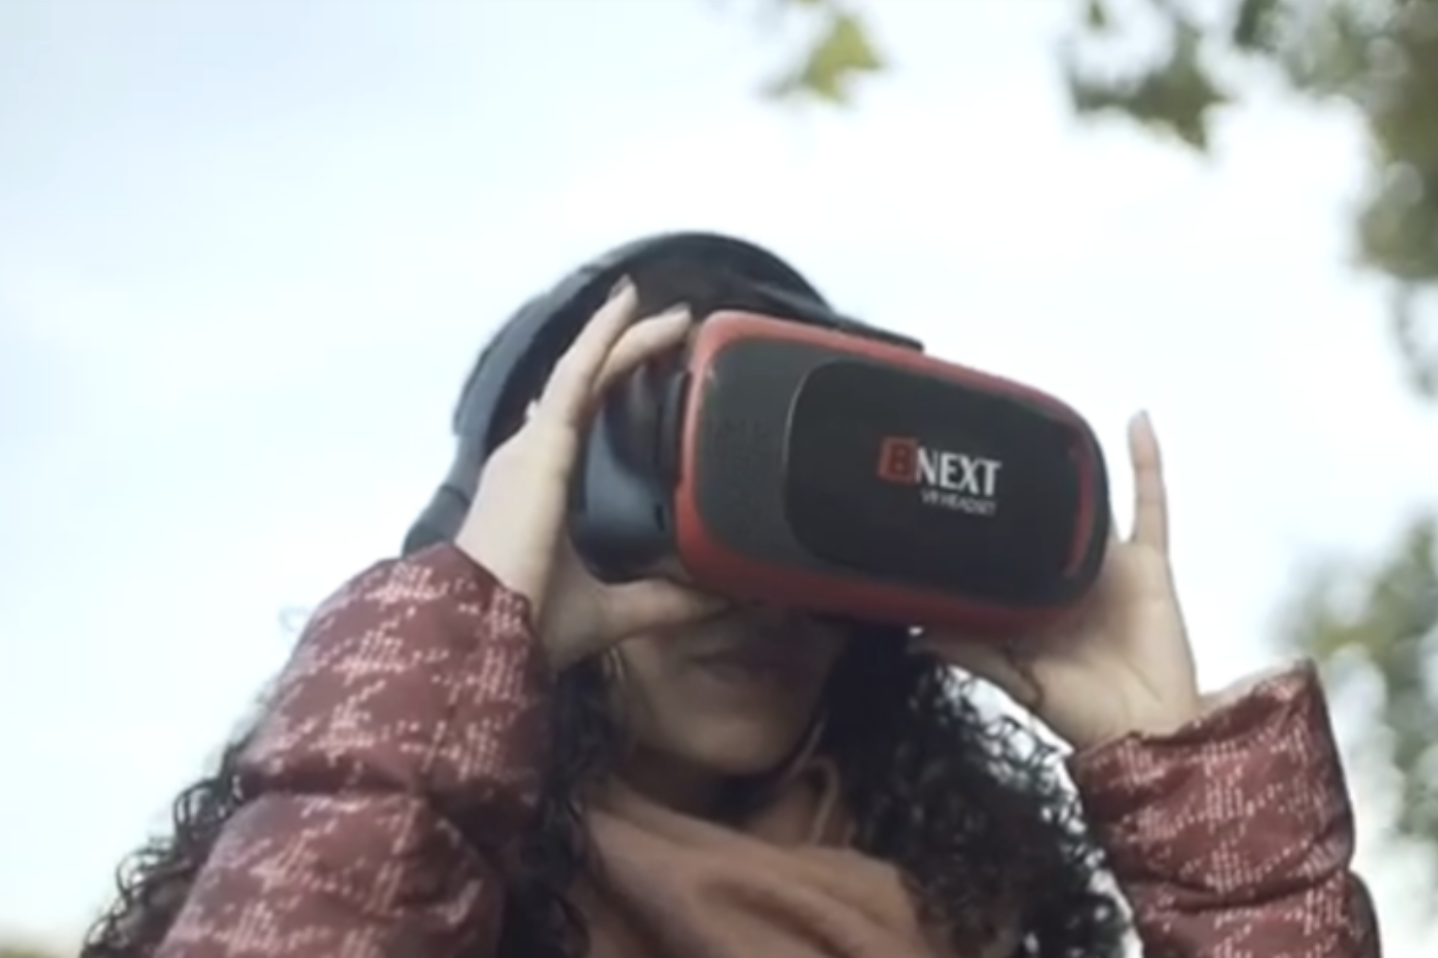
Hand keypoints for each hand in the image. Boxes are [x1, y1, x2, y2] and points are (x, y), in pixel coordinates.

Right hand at [455, 279, 725, 670]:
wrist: (486, 634)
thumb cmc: (528, 624)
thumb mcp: (613, 608)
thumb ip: (664, 601)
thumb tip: (715, 597)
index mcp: (539, 491)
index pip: (577, 424)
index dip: (606, 392)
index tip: (638, 377)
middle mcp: (529, 458)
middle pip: (584, 388)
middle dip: (625, 354)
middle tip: (673, 330)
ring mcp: (532, 445)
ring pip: (585, 371)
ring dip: (626, 338)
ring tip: (670, 315)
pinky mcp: (542, 441)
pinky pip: (578, 373)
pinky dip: (604, 336)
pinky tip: (630, 307)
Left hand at [916, 413, 1201, 749]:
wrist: (1149, 728)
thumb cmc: (1081, 713)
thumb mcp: (1016, 681)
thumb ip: (971, 653)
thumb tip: (914, 635)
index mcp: (1030, 602)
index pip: (1000, 553)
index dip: (979, 528)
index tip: (947, 491)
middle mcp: (1064, 578)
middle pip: (1040, 523)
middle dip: (1022, 491)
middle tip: (989, 447)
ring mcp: (1108, 566)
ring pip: (1089, 506)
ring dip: (1072, 473)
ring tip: (1044, 429)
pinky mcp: (1148, 562)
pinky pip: (1151, 504)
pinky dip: (1146, 463)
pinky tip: (1135, 422)